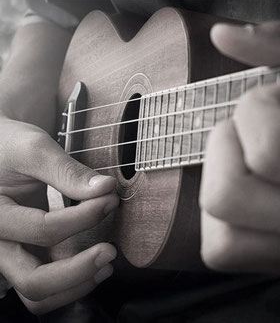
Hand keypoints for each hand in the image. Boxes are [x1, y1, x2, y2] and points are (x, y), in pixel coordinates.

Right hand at [0, 117, 118, 313]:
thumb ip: (68, 171)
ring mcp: (10, 252)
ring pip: (37, 293)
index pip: (43, 229)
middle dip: (78, 269)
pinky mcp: (25, 252)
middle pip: (33, 280)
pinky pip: (42, 284)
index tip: (109, 198)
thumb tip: (106, 188)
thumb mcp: (34, 149)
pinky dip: (68, 284)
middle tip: (110, 251)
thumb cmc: (10, 145)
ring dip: (75, 285)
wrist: (0, 150)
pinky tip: (92, 267)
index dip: (84, 217)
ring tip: (106, 265)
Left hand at [200, 21, 279, 274]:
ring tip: (245, 161)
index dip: (256, 109)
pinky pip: (219, 250)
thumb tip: (222, 35)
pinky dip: (216, 218)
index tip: (276, 96)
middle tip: (248, 130)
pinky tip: (242, 193)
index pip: (270, 152)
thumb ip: (278, 52)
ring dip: (219, 174)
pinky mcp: (270, 262)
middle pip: (227, 193)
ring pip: (218, 221)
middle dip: (225, 144)